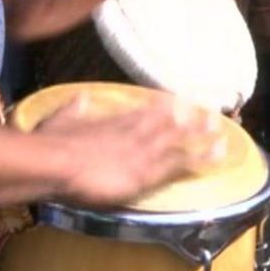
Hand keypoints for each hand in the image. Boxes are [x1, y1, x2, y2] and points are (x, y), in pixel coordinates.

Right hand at [36, 93, 224, 206]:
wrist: (52, 162)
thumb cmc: (48, 144)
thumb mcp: (58, 120)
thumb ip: (73, 110)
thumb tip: (82, 98)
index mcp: (113, 121)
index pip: (144, 112)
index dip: (163, 107)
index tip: (178, 101)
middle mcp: (133, 132)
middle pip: (167, 123)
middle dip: (188, 120)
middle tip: (210, 112)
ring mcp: (142, 151)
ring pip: (178, 141)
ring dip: (200, 136)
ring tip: (221, 132)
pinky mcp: (146, 172)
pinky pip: (178, 165)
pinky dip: (199, 159)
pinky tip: (216, 157)